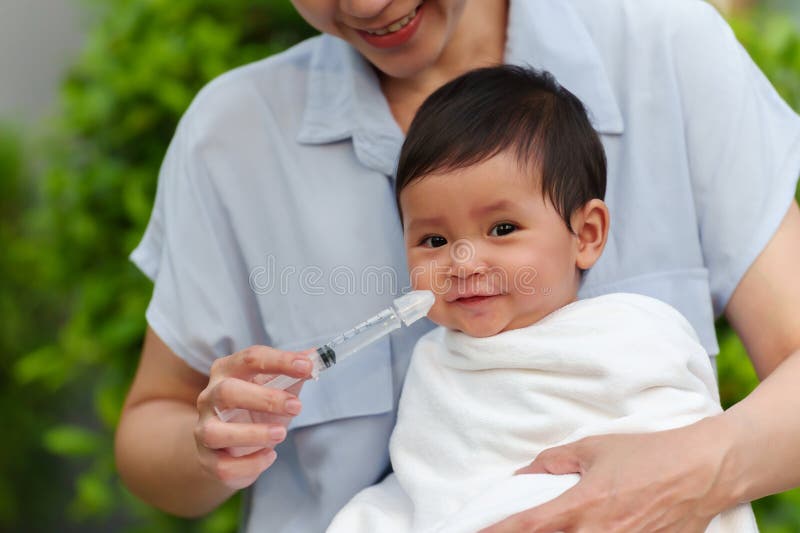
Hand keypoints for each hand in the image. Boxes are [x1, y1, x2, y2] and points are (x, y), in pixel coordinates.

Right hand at [193, 345, 313, 489]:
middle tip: (296, 407)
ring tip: (281, 434)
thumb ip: (295, 372)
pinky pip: (223, 465)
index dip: (280, 360)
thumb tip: (317, 355)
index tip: (307, 366)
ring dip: (252, 434)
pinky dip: (249, 464)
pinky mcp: (207, 459)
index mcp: (228, 370)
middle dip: (264, 399)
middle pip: (227, 391)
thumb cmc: (257, 408)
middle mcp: (209, 396)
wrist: (231, 444)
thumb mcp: (277, 386)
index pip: (250, 358)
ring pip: (215, 432)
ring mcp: (203, 429)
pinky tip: (269, 456)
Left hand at [481, 420, 732, 532]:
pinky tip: (585, 531)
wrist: (700, 470)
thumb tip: (523, 475)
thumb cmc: (645, 454)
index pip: (528, 526)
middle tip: (508, 532)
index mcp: (581, 505)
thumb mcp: (593, 448)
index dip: (497, 532)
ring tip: (559, 526)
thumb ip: (554, 462)